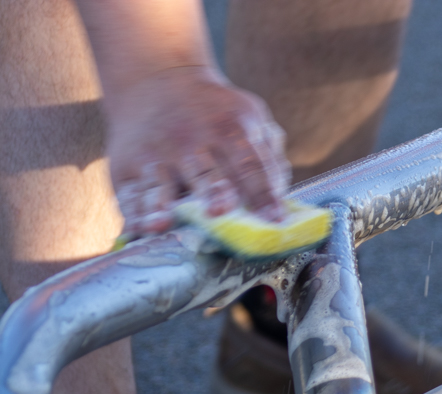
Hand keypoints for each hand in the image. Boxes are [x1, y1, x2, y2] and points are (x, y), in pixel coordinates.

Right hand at [106, 66, 290, 235]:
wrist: (158, 80)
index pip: (250, 165)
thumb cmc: (217, 115)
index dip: (263, 193)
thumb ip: (268, 158)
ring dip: (162, 206)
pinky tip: (138, 232)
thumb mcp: (250, 118)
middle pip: (206, 174)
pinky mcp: (126, 168)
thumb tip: (280, 200)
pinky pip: (130, 196)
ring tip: (163, 224)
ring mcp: (156, 155)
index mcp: (229, 129)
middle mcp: (190, 141)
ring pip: (161, 186)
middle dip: (213, 193)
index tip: (275, 221)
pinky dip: (133, 215)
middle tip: (220, 213)